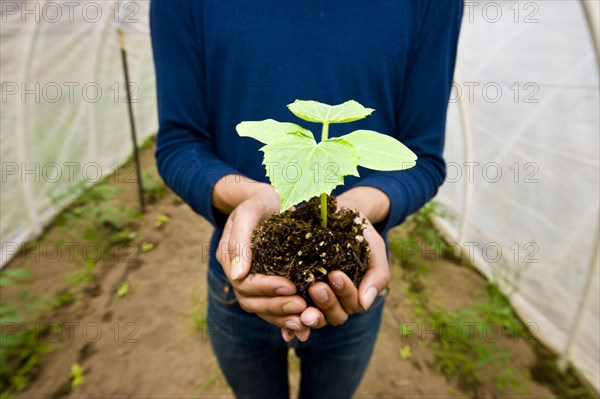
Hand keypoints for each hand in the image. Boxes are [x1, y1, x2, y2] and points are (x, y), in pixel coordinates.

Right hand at [215, 181, 311, 341]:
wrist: (272, 200)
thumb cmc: (261, 201)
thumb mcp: (250, 211)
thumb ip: (240, 240)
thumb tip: (237, 276)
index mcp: (230, 259)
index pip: (244, 284)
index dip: (266, 288)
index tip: (290, 286)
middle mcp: (238, 275)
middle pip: (252, 302)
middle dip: (277, 306)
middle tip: (302, 306)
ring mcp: (253, 282)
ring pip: (262, 310)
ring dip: (283, 318)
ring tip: (306, 320)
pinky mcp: (268, 286)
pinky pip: (273, 309)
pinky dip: (286, 320)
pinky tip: (304, 329)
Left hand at [298, 187, 390, 328]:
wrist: (336, 214)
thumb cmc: (358, 232)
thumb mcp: (374, 248)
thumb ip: (377, 274)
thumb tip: (365, 304)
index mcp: (355, 294)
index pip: (353, 304)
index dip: (345, 292)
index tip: (335, 274)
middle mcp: (336, 301)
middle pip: (335, 315)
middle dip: (327, 303)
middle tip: (316, 287)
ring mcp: (315, 300)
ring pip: (316, 316)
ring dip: (310, 312)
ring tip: (302, 294)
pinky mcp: (296, 292)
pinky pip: (294, 311)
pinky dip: (290, 320)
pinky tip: (284, 320)